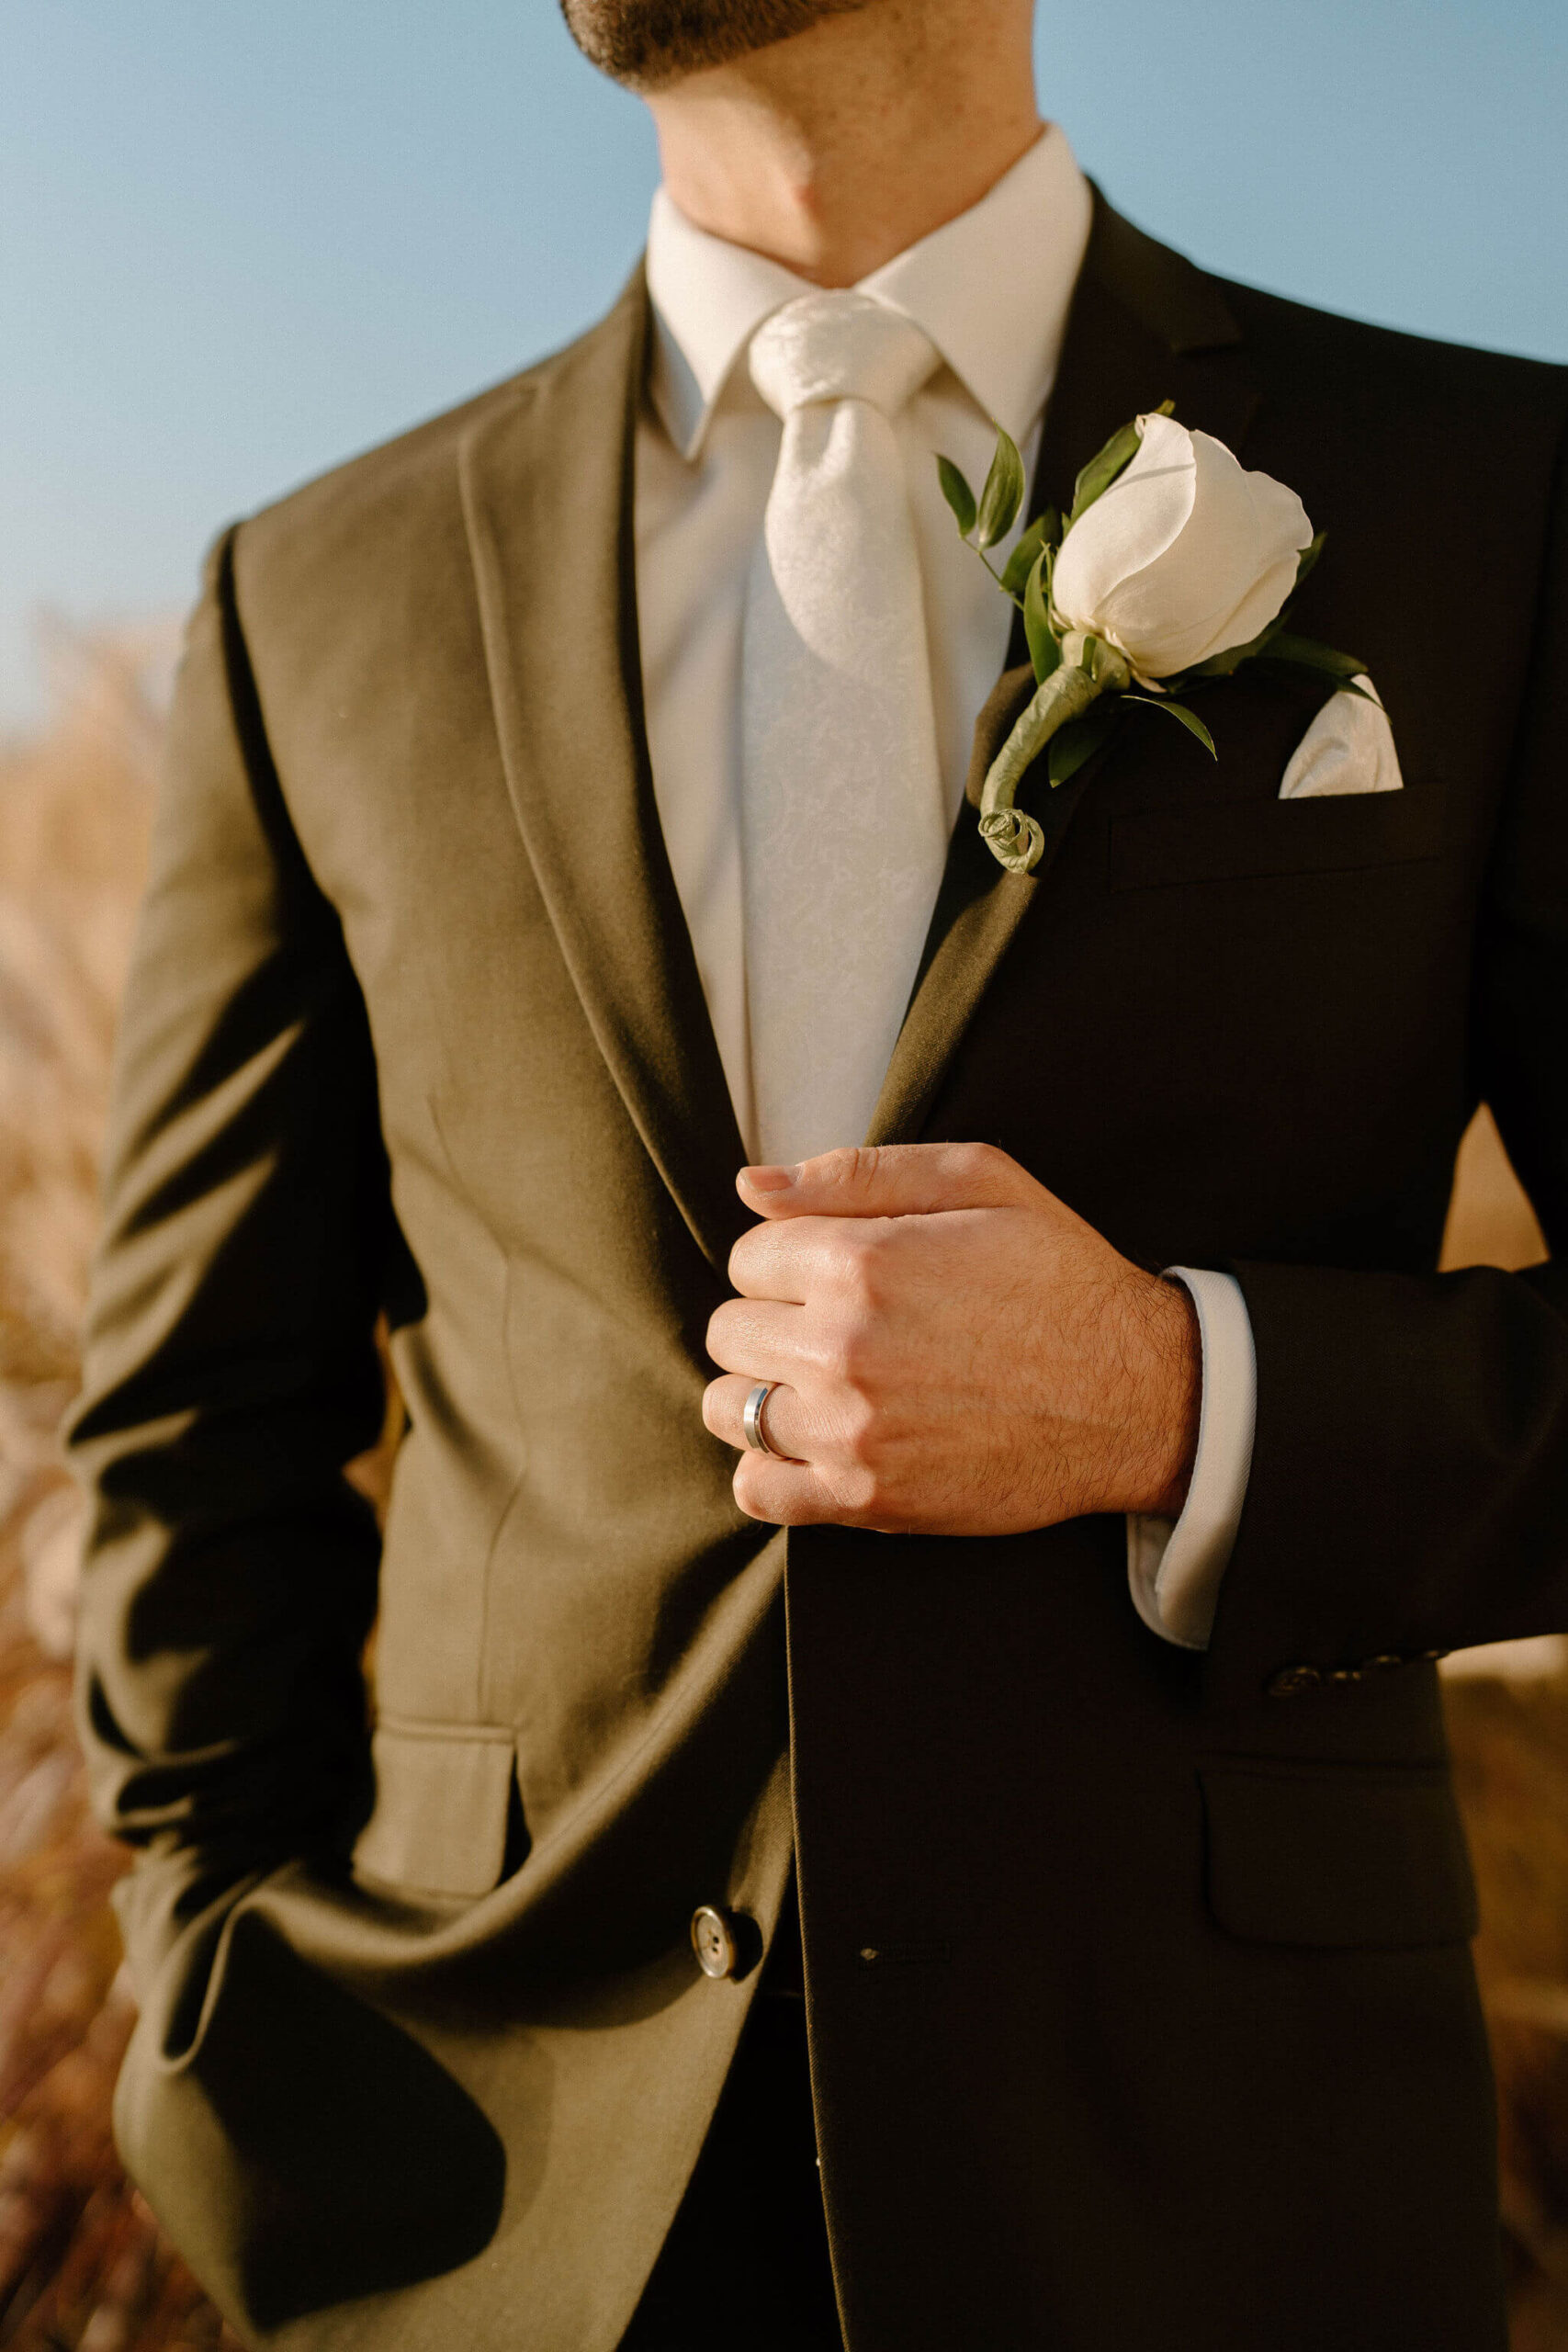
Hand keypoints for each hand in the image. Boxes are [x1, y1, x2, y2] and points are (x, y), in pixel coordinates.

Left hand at [703, 1143, 1199, 1535]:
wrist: (1137, 1394)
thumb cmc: (1061, 1276)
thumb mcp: (982, 1181)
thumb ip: (858, 1173)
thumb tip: (750, 1185)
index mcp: (859, 1261)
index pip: (748, 1257)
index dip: (790, 1260)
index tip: (836, 1275)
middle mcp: (841, 1347)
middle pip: (730, 1330)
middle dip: (772, 1320)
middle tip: (834, 1327)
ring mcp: (849, 1430)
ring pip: (730, 1407)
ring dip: (762, 1391)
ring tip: (818, 1385)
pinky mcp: (867, 1499)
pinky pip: (757, 1489)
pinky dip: (769, 1469)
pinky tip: (813, 1445)